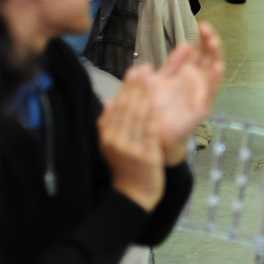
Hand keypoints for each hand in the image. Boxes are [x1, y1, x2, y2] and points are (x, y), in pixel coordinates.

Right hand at [99, 70, 164, 211]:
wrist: (133, 196)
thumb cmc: (126, 167)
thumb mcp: (113, 145)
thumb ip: (112, 124)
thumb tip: (110, 102)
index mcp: (106, 135)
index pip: (116, 106)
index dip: (126, 87)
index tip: (134, 70)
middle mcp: (115, 140)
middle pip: (125, 108)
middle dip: (135, 86)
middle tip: (143, 68)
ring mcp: (129, 148)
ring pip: (136, 117)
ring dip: (143, 96)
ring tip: (151, 78)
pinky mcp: (144, 155)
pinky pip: (148, 132)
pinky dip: (152, 117)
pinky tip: (157, 103)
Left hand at [145, 22, 225, 164]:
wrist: (151, 134)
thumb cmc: (154, 108)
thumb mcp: (159, 81)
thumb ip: (171, 64)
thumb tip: (184, 45)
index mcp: (186, 73)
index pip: (199, 51)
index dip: (202, 38)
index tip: (202, 23)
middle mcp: (196, 81)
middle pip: (208, 57)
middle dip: (209, 42)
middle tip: (207, 28)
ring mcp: (200, 94)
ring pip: (212, 72)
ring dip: (215, 56)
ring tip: (214, 43)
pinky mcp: (201, 108)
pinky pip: (210, 93)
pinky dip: (214, 80)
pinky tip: (217, 67)